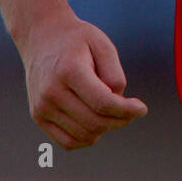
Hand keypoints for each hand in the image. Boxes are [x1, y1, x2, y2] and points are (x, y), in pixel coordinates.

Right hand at [20, 12, 147, 150]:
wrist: (42, 38)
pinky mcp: (38, 117)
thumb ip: (114, 74)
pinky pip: (68, 142)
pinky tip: (97, 122)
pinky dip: (87, 138)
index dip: (126, 110)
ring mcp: (42, 107)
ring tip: (113, 111)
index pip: (102, 103)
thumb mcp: (102, 45)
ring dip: (105, 129)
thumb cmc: (78, 40)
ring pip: (83, 136)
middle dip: (120, 120)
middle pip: (94, 122)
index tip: (142, 109)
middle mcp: (51, 92)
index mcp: (69, 71)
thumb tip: (118, 104)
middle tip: (131, 110)